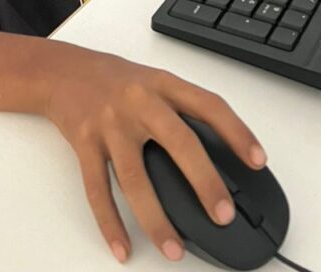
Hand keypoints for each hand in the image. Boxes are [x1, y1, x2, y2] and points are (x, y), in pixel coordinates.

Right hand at [44, 43, 266, 262]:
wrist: (62, 71)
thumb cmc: (115, 79)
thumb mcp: (153, 81)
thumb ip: (181, 109)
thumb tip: (218, 154)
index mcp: (163, 84)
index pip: (209, 105)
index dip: (237, 132)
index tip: (258, 160)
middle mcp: (139, 101)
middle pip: (178, 142)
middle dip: (204, 182)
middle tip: (222, 215)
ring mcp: (110, 123)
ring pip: (136, 178)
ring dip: (156, 219)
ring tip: (174, 249)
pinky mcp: (84, 143)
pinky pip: (98, 190)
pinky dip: (111, 223)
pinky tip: (123, 246)